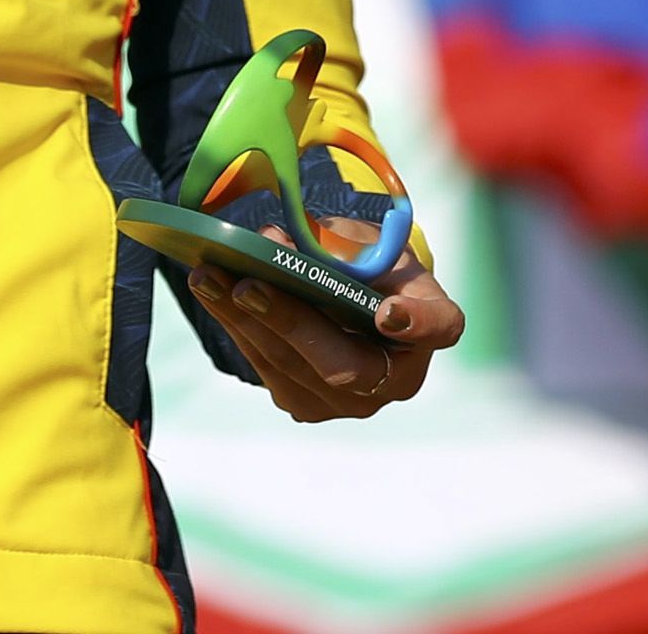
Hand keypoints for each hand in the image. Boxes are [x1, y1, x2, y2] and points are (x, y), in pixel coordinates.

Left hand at [189, 229, 463, 423]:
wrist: (357, 299)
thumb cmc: (372, 264)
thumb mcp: (367, 244)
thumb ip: (332, 245)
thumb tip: (271, 243)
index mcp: (433, 328)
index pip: (438, 328)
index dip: (416, 323)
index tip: (389, 312)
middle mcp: (399, 379)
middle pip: (344, 362)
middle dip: (289, 321)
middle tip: (247, 285)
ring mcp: (352, 402)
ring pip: (294, 369)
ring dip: (245, 322)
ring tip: (209, 278)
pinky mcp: (309, 405)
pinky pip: (271, 371)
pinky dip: (240, 330)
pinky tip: (213, 295)